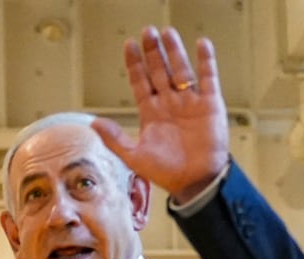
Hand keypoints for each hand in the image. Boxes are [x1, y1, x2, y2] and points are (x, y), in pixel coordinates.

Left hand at [92, 26, 228, 203]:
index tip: (129, 45)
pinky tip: (201, 45)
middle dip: (152, 52)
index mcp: (151, 113)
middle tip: (147, 31)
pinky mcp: (209, 104)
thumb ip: (114, 139)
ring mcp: (189, 102)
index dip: (135, 64)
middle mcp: (169, 103)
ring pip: (181, 70)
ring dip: (174, 51)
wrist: (195, 181)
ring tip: (167, 32)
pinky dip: (206, 62)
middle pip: (159, 71)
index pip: (141, 82)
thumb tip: (93, 123)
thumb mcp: (134, 156)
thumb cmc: (166, 172)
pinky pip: (208, 78)